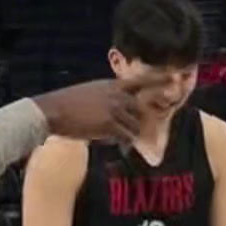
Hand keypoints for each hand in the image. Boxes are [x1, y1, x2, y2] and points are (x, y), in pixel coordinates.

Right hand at [36, 78, 163, 144]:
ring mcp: (115, 109)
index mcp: (110, 85)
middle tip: (128, 131)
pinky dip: (122, 143)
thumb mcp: (88, 92)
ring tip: (116, 139)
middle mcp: (116, 95)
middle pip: (138, 110)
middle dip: (134, 122)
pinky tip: (115, 145)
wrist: (52, 111)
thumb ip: (104, 97)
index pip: (140, 81)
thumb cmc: (64, 104)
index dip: (158, 81)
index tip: (173, 79)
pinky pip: (125, 137)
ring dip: (127, 135)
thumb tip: (112, 109)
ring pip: (134, 126)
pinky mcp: (110, 124)